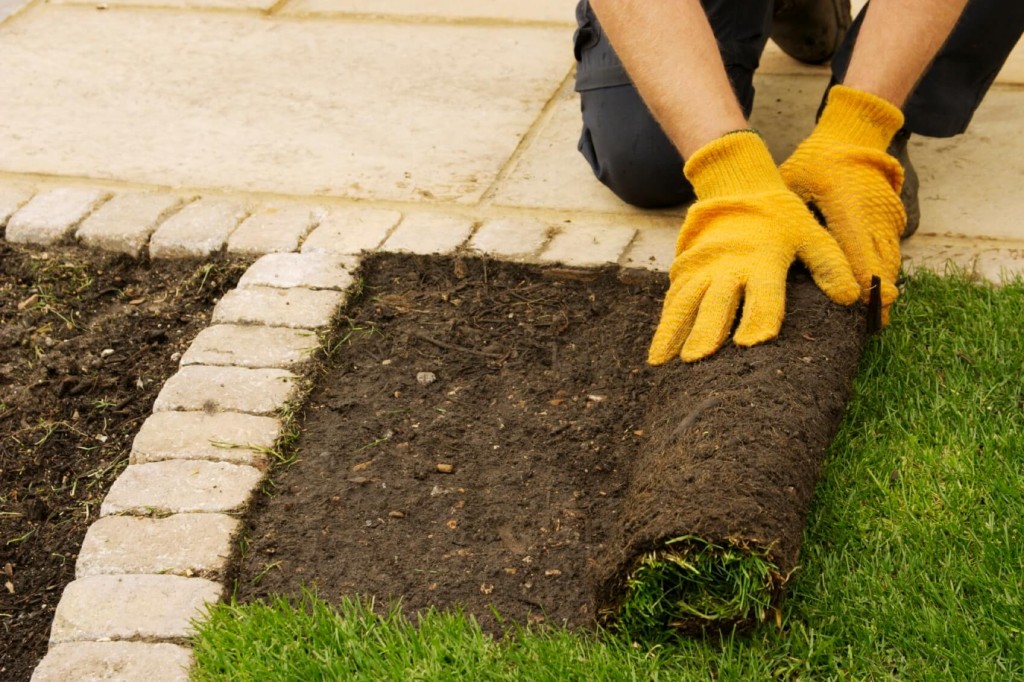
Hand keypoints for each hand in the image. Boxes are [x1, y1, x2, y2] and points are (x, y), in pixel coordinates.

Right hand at [648, 131, 859, 364]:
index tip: (754, 344)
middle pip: (716, 303)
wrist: (738, 188)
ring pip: (686, 303)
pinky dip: (665, 324)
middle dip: (706, 331)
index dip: (760, 319)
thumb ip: (829, 264)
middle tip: (698, 359)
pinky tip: (659, 350)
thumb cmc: (780, 218)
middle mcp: (729, 267)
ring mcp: (703, 269)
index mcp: (763, 260)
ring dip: (674, 333)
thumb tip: (851, 297)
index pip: (764, 296)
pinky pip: (673, 300)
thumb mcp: (811, 235)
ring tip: (664, 362)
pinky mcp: (686, 270)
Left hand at [780, 85, 906, 324]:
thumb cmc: (814, 163)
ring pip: (889, 262)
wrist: (851, 136)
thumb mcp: (792, 186)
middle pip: (881, 267)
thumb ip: (787, 219)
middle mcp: (873, 218)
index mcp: (849, 211)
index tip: (859, 313)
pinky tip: (878, 295)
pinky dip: (885, 272)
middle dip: (878, 298)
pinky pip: (891, 252)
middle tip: (870, 328)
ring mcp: (886, 218)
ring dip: (884, 289)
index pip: (857, 256)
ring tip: (876, 320)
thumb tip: (765, 251)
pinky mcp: (892, 220)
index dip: (860, 288)